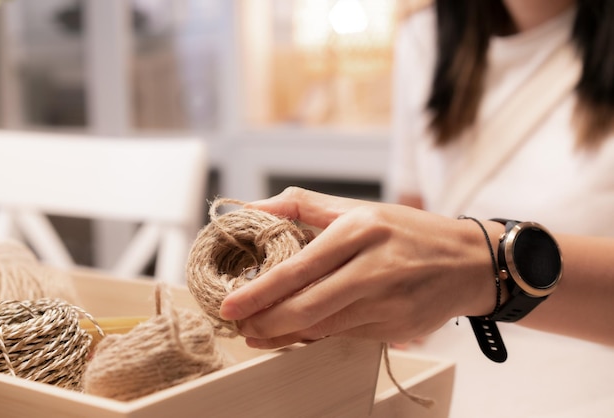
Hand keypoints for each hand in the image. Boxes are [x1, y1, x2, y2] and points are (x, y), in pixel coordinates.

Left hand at [219, 187, 496, 348]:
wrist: (469, 263)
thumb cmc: (408, 232)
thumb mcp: (358, 207)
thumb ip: (301, 205)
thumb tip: (252, 208)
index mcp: (360, 230)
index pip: (298, 268)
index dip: (260, 292)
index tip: (231, 305)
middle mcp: (374, 267)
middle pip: (306, 307)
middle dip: (266, 323)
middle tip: (241, 326)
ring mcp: (387, 303)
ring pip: (323, 328)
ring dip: (285, 334)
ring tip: (260, 332)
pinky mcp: (396, 328)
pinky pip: (344, 337)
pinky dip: (317, 336)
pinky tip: (300, 332)